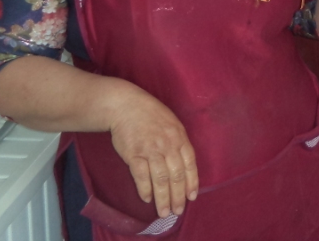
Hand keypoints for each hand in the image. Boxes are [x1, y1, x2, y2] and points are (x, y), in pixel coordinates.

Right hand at [107, 86, 198, 218]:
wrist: (126, 105)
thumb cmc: (150, 115)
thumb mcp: (172, 124)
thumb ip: (178, 143)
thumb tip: (183, 167)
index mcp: (179, 137)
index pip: (190, 164)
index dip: (191, 182)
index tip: (191, 197)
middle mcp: (167, 144)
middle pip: (176, 176)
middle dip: (178, 197)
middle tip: (177, 211)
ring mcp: (150, 149)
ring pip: (160, 179)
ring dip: (162, 198)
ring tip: (163, 212)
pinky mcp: (134, 154)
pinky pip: (142, 176)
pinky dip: (145, 190)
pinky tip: (147, 199)